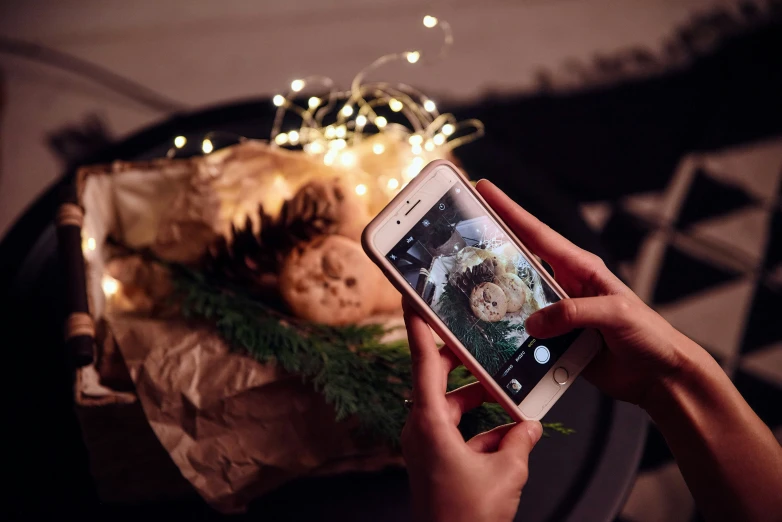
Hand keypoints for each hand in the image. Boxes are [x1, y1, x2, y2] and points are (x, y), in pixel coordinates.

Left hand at [402, 299, 542, 521]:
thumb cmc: (465, 517)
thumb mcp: (506, 471)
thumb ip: (520, 440)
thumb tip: (529, 424)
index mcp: (429, 421)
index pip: (420, 360)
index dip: (415, 323)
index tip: (411, 295)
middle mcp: (422, 427)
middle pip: (439, 378)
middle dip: (464, 361)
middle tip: (481, 339)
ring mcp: (426, 443)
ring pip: (452, 404)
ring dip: (479, 398)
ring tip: (508, 393)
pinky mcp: (435, 458)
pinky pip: (457, 428)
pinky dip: (480, 425)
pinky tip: (508, 431)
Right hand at [476, 180, 699, 407]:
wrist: (658, 375)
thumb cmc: (648, 335)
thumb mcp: (616, 314)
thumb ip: (576, 312)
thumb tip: (534, 322)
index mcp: (580, 268)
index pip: (537, 234)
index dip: (509, 211)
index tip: (485, 190)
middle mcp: (564, 285)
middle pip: (519, 261)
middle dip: (491, 243)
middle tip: (462, 229)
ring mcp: (557, 313)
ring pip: (517, 298)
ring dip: (494, 294)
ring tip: (464, 284)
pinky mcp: (554, 340)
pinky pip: (524, 332)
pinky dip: (507, 331)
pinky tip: (489, 331)